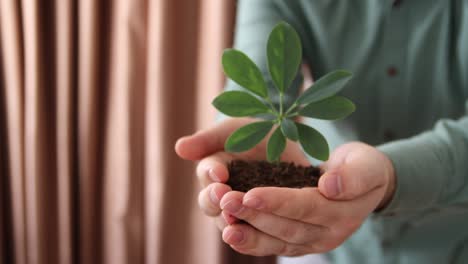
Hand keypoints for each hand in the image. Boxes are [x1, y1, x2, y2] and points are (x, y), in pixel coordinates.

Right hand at [174, 117, 310, 241]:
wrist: (288, 149)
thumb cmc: (255, 134)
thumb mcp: (235, 130)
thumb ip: (209, 139)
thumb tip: (179, 148)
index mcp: (214, 169)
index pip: (207, 172)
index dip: (211, 173)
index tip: (219, 173)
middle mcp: (222, 195)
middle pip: (210, 202)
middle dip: (215, 199)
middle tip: (224, 196)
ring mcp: (239, 212)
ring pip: (227, 223)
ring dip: (228, 222)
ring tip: (232, 220)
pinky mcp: (258, 225)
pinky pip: (248, 238)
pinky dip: (245, 239)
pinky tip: (246, 237)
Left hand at [176, 119, 395, 255]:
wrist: (365, 185)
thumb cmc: (364, 168)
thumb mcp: (366, 165)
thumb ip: (353, 176)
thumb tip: (330, 186)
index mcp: (343, 214)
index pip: (306, 207)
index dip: (278, 202)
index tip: (250, 193)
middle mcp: (328, 234)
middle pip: (287, 227)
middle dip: (255, 216)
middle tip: (226, 202)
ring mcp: (314, 242)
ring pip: (277, 242)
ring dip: (249, 235)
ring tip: (225, 228)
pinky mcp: (301, 243)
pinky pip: (275, 246)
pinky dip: (253, 243)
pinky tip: (232, 234)